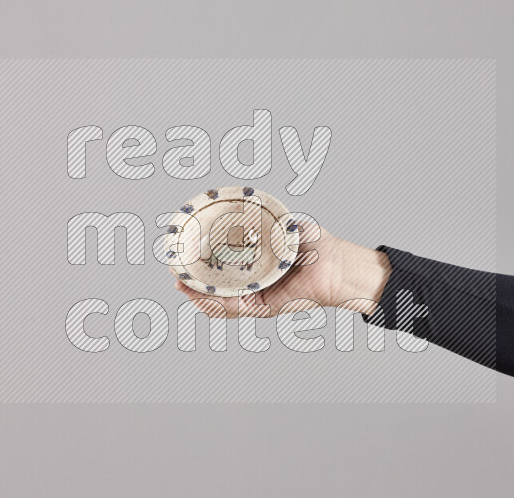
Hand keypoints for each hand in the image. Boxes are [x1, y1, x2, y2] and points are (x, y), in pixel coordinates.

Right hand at [173, 225, 391, 318]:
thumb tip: (240, 205)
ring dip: (199, 296)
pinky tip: (203, 297)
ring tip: (183, 286)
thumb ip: (263, 220)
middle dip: (192, 284)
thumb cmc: (316, 245)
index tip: (183, 257)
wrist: (337, 263)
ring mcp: (259, 297)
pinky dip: (218, 304)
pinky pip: (237, 308)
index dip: (201, 266)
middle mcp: (255, 284)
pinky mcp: (266, 307)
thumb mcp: (283, 226)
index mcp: (256, 266)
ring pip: (221, 302)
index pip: (222, 269)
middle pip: (216, 288)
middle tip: (176, 275)